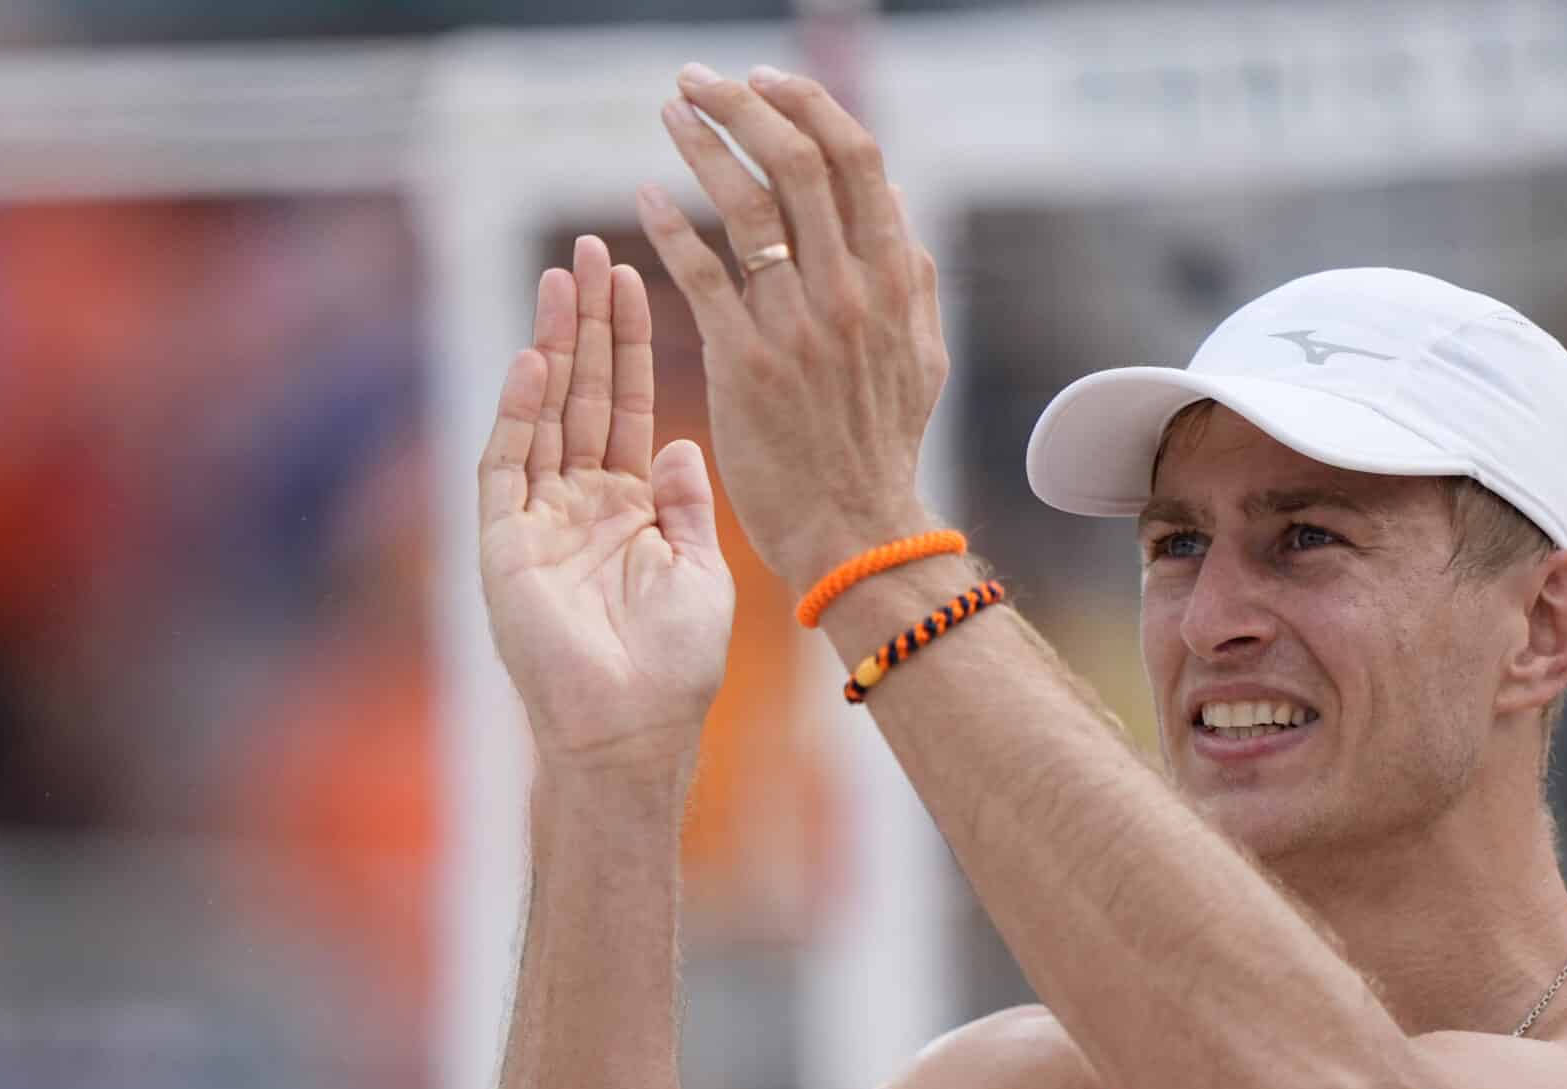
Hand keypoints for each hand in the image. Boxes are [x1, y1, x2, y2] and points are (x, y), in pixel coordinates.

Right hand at [478, 236, 736, 773]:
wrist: (635, 735)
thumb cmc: (675, 671)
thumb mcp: (700, 572)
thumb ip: (686, 505)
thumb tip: (678, 440)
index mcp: (627, 510)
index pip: (624, 406)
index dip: (630, 344)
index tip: (638, 276)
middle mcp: (576, 507)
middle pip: (580, 395)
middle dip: (587, 323)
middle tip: (592, 248)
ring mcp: (536, 523)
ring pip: (543, 415)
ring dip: (552, 346)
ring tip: (563, 277)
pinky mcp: (503, 547)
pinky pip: (507, 467)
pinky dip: (519, 414)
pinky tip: (536, 360)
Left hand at [638, 64, 948, 585]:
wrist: (853, 531)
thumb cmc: (880, 446)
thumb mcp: (923, 356)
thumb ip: (911, 276)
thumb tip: (895, 201)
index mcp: (894, 279)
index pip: (855, 158)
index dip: (808, 105)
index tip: (766, 80)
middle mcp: (849, 290)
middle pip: (797, 161)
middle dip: (744, 104)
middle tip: (700, 80)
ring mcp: (795, 325)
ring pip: (745, 204)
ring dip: (702, 146)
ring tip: (669, 113)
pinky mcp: (743, 363)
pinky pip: (700, 273)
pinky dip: (670, 225)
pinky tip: (644, 196)